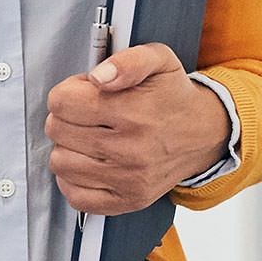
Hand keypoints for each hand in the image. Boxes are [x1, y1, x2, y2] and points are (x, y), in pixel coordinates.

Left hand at [44, 41, 227, 213]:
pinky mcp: (128, 201)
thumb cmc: (174, 96)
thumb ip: (127, 60)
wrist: (204, 134)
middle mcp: (132, 150)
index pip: (63, 102)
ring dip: (68, 147)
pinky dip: (74, 180)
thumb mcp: (159, 60)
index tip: (84, 93)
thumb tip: (98, 77)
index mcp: (135, 111)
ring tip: (89, 138)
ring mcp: (129, 180)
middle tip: (88, 114)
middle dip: (66, 117)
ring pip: (60, 163)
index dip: (68, 92)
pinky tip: (90, 163)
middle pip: (57, 131)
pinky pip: (76, 196)